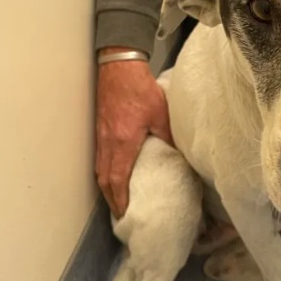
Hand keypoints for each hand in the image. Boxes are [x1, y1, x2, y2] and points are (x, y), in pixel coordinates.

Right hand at [96, 50, 172, 218]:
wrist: (119, 66)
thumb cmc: (140, 89)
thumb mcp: (161, 114)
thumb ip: (169, 137)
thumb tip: (180, 156)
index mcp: (122, 142)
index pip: (118, 179)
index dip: (120, 199)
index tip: (124, 214)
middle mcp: (108, 143)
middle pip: (104, 179)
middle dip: (111, 199)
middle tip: (120, 214)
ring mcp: (101, 136)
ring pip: (100, 170)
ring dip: (107, 188)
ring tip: (117, 201)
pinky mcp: (100, 129)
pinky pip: (100, 158)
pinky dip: (105, 173)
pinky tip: (114, 176)